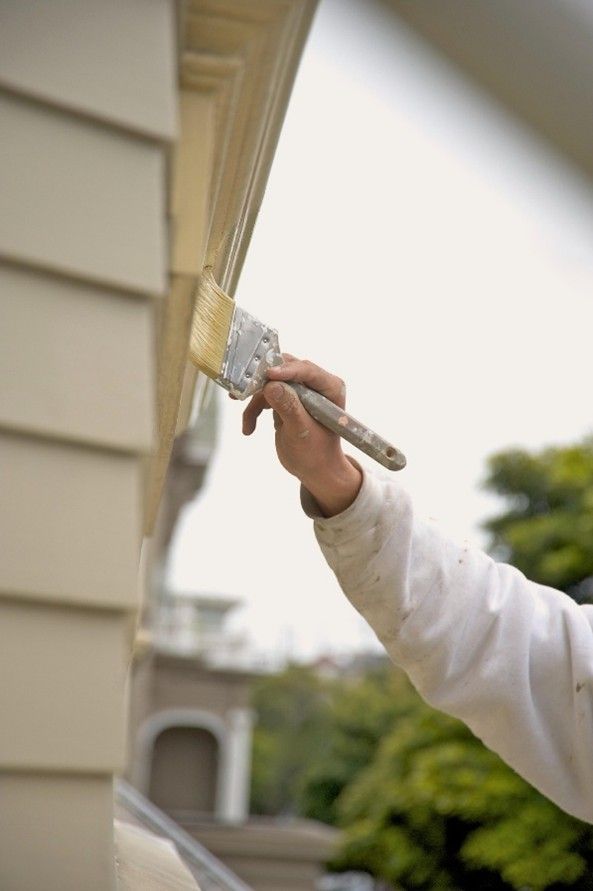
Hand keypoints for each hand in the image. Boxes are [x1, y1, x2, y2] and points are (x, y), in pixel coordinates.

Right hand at [241, 355, 361, 516]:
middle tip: (244, 386)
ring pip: (270, 382)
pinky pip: (265, 395)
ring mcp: (300, 390)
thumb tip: (271, 385)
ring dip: (254, 399)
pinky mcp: (286, 398)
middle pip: (285, 370)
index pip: (307, 370)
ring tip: (242, 414)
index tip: (268, 375)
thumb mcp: (301, 432)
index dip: (287, 370)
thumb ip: (289, 407)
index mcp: (330, 388)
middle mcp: (316, 384)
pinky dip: (254, 410)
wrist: (314, 470)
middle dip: (263, 380)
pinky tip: (249, 428)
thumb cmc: (316, 454)